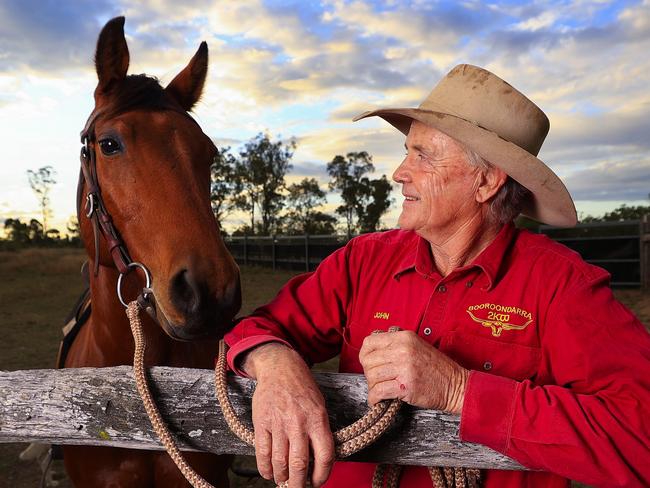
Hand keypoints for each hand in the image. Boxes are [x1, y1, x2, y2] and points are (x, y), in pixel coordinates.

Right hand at [241, 342, 334, 486]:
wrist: (280, 368)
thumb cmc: (303, 388)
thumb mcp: (320, 406)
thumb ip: (320, 431)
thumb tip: (318, 460)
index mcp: (318, 419)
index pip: (324, 455)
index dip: (322, 475)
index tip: (317, 482)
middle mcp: (299, 423)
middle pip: (300, 463)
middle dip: (299, 484)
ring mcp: (279, 423)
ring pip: (280, 461)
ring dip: (282, 477)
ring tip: (284, 480)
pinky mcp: (262, 422)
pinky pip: (263, 452)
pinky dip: (265, 468)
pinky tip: (269, 473)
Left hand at [359, 330, 468, 413]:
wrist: (456, 385)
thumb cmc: (435, 367)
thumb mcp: (416, 344)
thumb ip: (396, 342)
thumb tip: (372, 345)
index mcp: (403, 337)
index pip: (370, 342)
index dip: (365, 354)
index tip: (368, 363)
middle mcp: (402, 349)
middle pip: (368, 361)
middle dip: (369, 373)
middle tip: (377, 380)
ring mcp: (404, 367)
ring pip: (371, 376)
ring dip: (372, 386)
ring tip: (380, 390)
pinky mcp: (406, 386)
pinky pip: (378, 391)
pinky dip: (374, 398)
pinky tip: (377, 401)